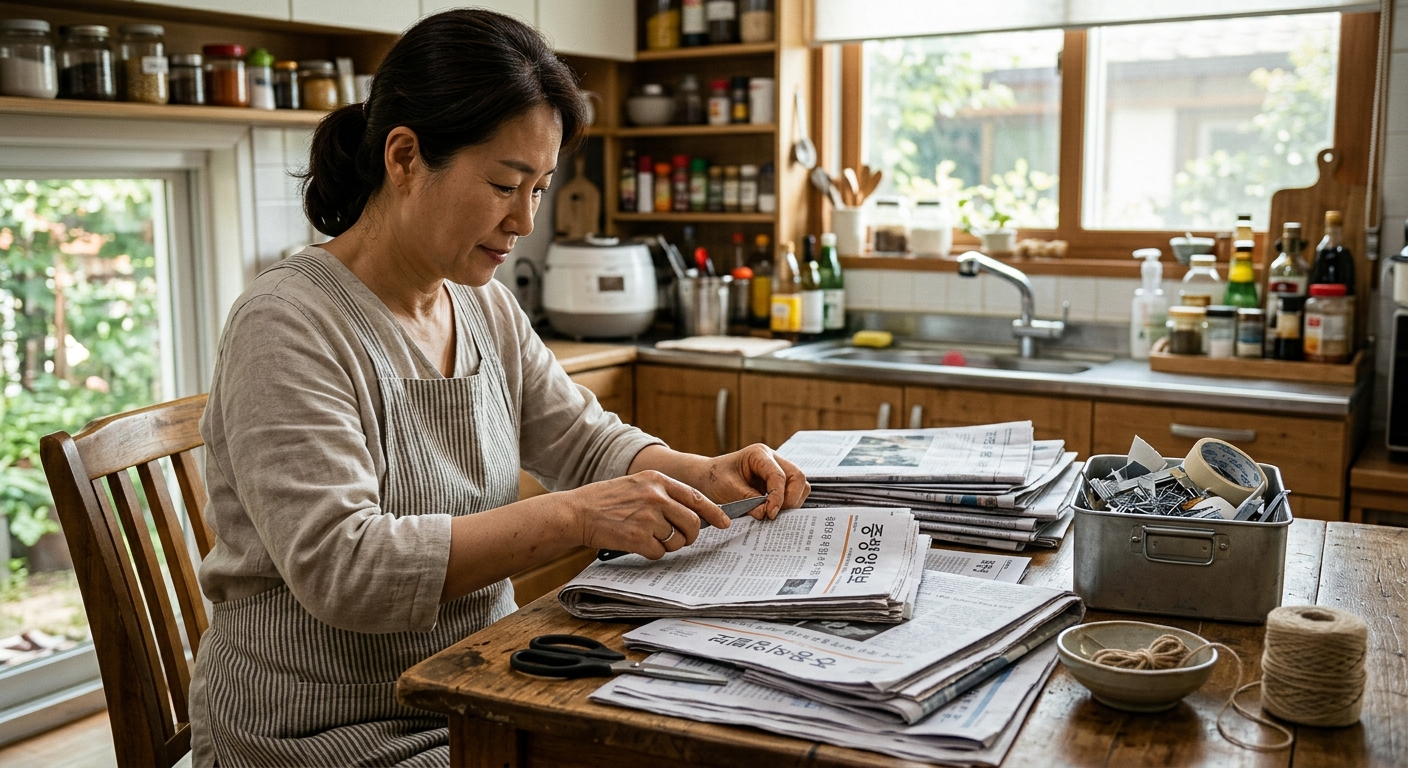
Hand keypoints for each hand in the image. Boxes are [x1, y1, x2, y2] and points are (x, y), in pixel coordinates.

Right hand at [568, 470, 729, 559]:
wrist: (578, 511)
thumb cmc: (606, 500)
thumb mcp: (638, 484)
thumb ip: (664, 494)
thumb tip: (692, 512)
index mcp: (657, 480)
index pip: (696, 497)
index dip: (714, 512)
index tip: (724, 522)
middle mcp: (656, 496)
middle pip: (692, 522)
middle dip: (690, 535)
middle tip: (679, 538)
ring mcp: (648, 517)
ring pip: (678, 540)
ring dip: (669, 545)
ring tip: (649, 537)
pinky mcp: (638, 537)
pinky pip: (660, 552)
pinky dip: (651, 552)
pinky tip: (636, 543)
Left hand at [696, 444, 809, 519]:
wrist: (705, 479)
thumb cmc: (714, 479)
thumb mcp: (728, 490)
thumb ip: (748, 501)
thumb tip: (766, 514)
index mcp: (758, 454)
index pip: (778, 475)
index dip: (778, 496)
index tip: (770, 514)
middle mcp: (772, 459)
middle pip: (797, 477)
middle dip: (791, 499)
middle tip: (775, 515)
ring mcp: (777, 470)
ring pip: (799, 485)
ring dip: (790, 502)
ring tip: (772, 514)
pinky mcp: (776, 483)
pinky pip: (791, 493)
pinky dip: (786, 504)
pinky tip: (771, 512)